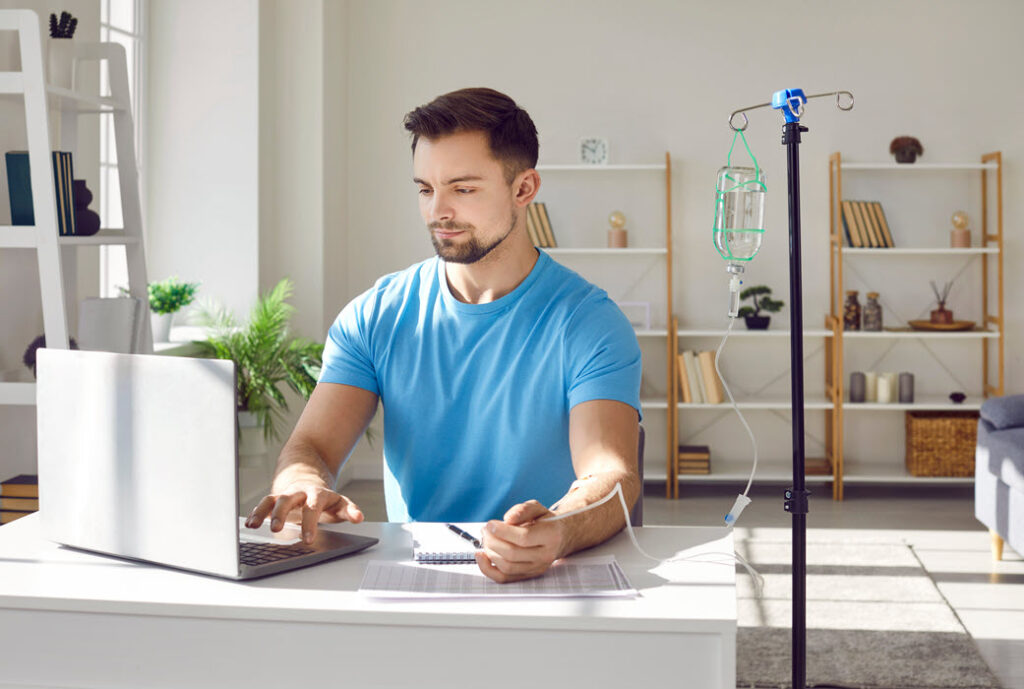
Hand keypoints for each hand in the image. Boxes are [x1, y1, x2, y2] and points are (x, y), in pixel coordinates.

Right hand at [244, 482, 363, 543]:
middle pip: (288, 499)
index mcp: (316, 494)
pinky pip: (263, 504)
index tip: (307, 540)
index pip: (313, 507)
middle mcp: (298, 492)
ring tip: (254, 526)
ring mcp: (284, 495)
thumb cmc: (325, 499)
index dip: (310, 523)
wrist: (308, 479)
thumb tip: (359, 517)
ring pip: (271, 500)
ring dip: (262, 512)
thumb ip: (349, 510)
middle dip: (281, 513)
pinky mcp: (274, 499)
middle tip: (277, 530)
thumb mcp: (339, 503)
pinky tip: (249, 524)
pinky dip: (255, 513)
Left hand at [475, 500, 564, 582]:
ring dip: (490, 552)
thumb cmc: (546, 522)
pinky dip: (488, 569)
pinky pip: (504, 578)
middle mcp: (545, 555)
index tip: (490, 525)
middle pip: (513, 554)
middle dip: (493, 541)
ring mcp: (536, 568)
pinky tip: (481, 556)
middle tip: (486, 530)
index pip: (524, 538)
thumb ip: (523, 510)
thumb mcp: (537, 508)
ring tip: (486, 539)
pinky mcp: (527, 576)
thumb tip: (508, 519)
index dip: (503, 531)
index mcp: (551, 536)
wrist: (558, 537)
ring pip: (507, 567)